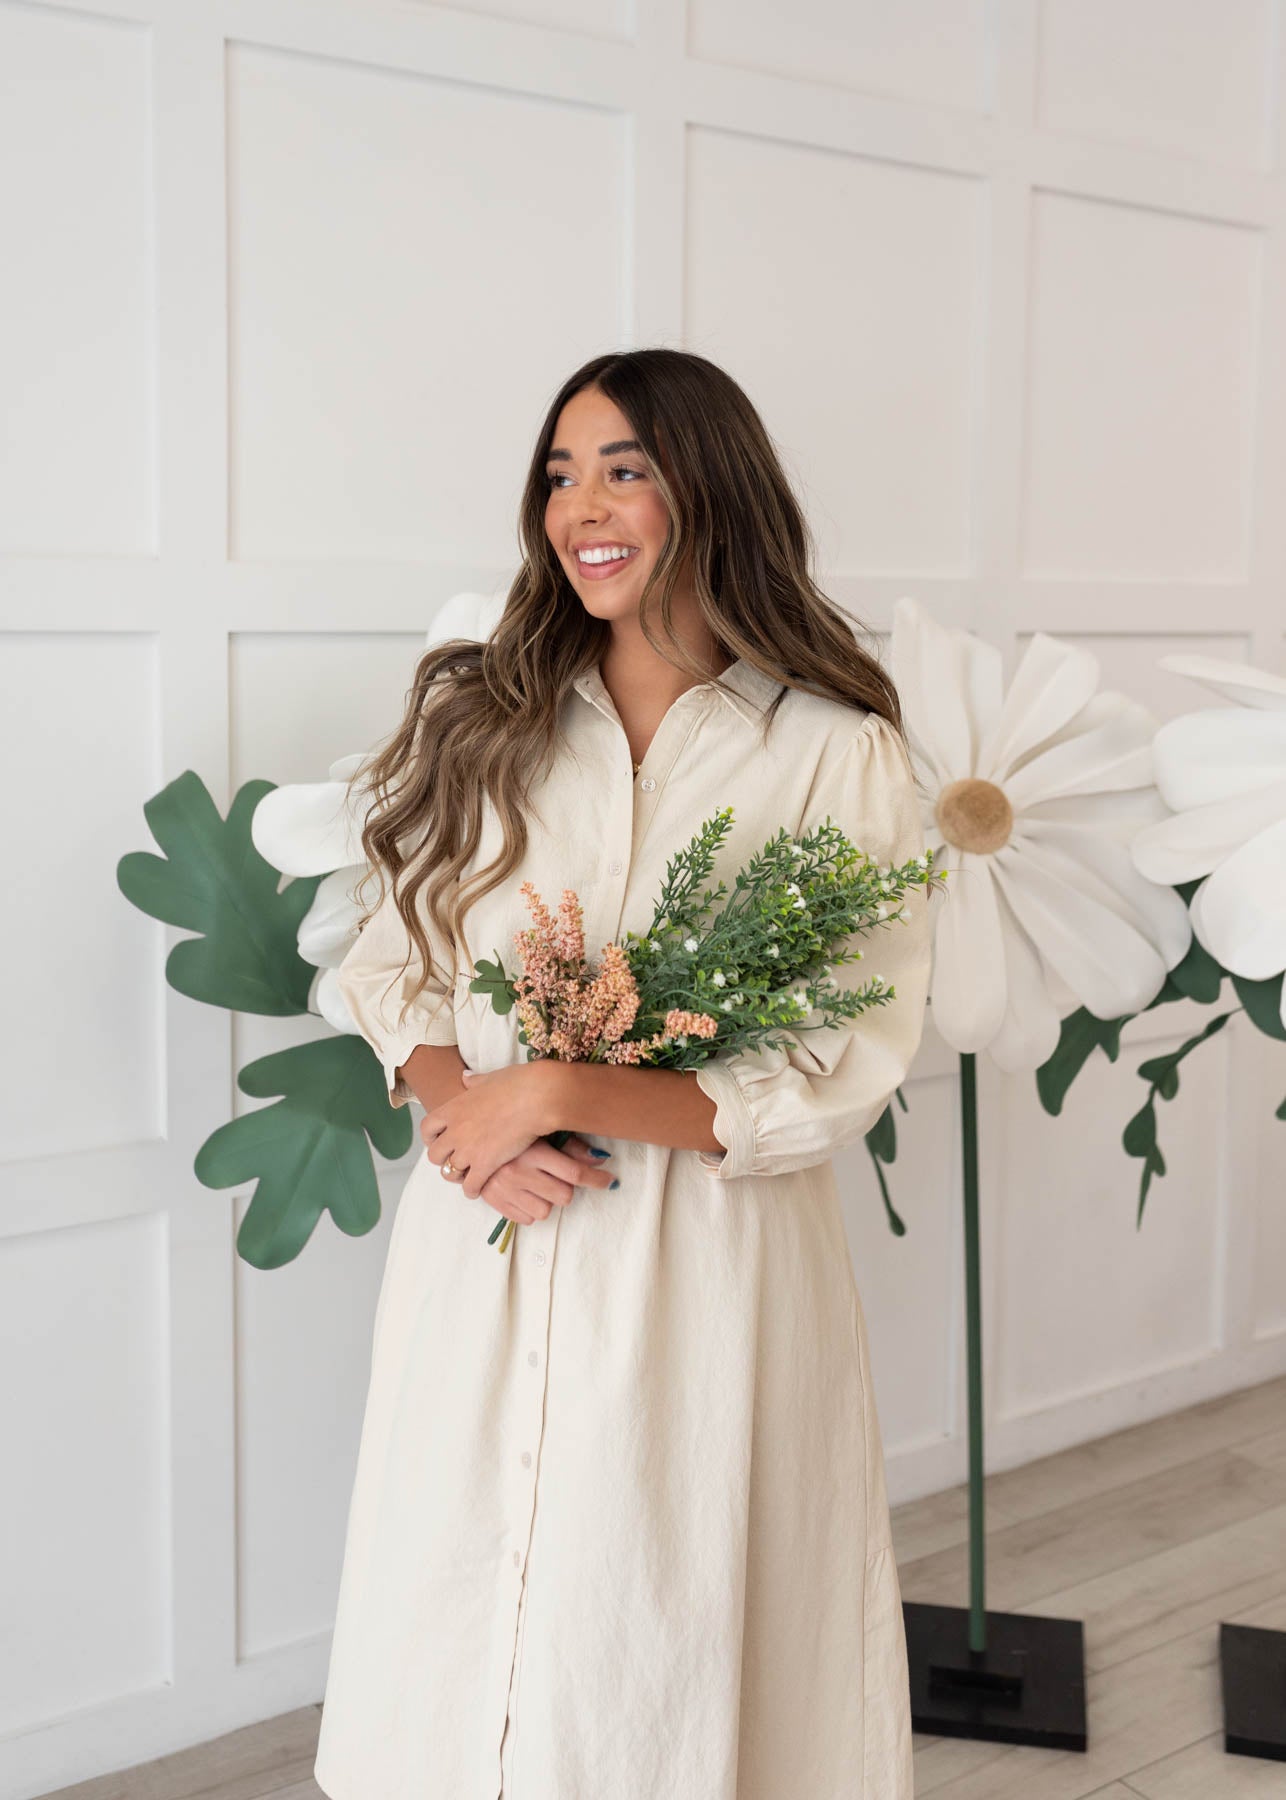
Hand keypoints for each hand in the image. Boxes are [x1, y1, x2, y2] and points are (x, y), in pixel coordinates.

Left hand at [419, 1062, 559, 1200]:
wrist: (535, 1098)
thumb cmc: (516, 1084)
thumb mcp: (489, 1078)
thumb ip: (474, 1081)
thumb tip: (465, 1078)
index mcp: (453, 1108)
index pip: (427, 1128)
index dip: (430, 1138)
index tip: (438, 1141)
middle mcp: (455, 1131)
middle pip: (434, 1155)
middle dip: (443, 1159)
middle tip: (455, 1160)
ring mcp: (468, 1149)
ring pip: (449, 1172)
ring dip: (457, 1176)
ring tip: (467, 1177)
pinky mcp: (485, 1165)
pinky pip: (470, 1186)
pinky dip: (472, 1190)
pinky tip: (479, 1189)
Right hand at [421, 1126, 615, 1224]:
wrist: (464, 1128)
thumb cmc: (508, 1122)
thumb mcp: (538, 1127)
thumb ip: (570, 1144)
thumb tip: (601, 1157)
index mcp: (531, 1150)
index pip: (575, 1173)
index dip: (598, 1179)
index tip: (609, 1181)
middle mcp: (519, 1171)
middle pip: (564, 1195)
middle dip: (570, 1190)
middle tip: (565, 1180)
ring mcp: (505, 1188)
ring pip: (545, 1211)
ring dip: (548, 1200)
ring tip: (541, 1185)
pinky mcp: (494, 1201)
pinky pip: (525, 1218)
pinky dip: (530, 1209)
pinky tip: (527, 1193)